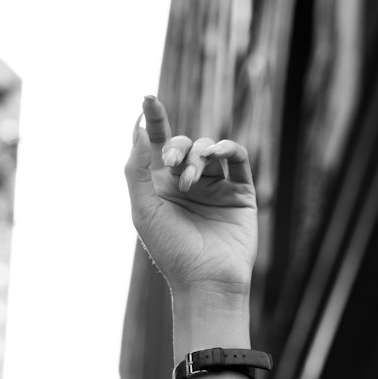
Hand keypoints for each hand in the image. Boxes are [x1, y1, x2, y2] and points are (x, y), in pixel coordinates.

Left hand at [124, 95, 256, 297]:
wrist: (206, 281)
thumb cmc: (171, 251)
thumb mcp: (144, 210)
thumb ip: (136, 169)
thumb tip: (138, 129)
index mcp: (163, 188)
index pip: (159, 145)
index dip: (154, 119)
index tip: (147, 97)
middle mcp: (189, 184)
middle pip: (184, 144)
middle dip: (177, 146)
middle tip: (172, 162)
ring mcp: (216, 187)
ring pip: (209, 148)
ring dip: (198, 155)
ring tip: (191, 182)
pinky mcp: (241, 192)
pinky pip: (237, 157)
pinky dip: (228, 148)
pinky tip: (218, 153)